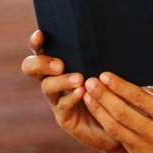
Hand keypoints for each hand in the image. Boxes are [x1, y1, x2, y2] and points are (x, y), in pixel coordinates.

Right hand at [20, 30, 121, 152]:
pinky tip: (82, 92)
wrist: (121, 120)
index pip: (41, 50)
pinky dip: (71, 97)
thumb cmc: (113, 87)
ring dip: (62, 81)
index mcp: (59, 64)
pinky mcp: (64, 116)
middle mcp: (53, 79)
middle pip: (31, 67)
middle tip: (59, 65)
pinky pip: (62, 105)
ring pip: (47, 86)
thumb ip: (100, 53)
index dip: (36, 42)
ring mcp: (56, 99)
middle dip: (41, 63)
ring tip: (79, 79)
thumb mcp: (106, 67)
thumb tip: (106, 31)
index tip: (40, 34)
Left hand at [82, 72, 152, 152]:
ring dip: (99, 111)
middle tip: (90, 82)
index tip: (105, 74)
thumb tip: (134, 85)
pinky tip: (100, 114)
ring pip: (115, 128)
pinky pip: (122, 139)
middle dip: (103, 96)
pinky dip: (109, 125)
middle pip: (122, 113)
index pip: (139, 97)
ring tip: (87, 96)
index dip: (119, 85)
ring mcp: (148, 151)